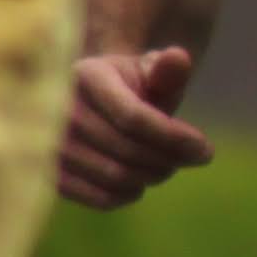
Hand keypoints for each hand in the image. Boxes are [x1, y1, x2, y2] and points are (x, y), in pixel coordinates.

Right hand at [56, 45, 213, 207]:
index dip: (174, 138)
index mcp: (87, 76)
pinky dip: (130, 194)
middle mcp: (59, 110)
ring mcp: (50, 146)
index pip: (134, 118)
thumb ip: (168, 71)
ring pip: (116, 177)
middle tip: (191, 158)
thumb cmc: (131, 88)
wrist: (93, 106)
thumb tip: (178, 58)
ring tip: (167, 165)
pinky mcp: (53, 176)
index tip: (206, 149)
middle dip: (170, 158)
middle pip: (128, 150)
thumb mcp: (152, 73)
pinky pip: (101, 198)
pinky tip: (141, 180)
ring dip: (153, 176)